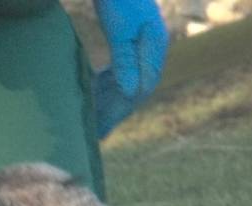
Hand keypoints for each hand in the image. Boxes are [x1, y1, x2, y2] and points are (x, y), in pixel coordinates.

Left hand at [93, 0, 168, 136]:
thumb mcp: (119, 27)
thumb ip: (125, 59)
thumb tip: (131, 93)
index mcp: (154, 47)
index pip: (140, 88)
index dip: (121, 110)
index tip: (103, 128)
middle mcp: (153, 47)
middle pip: (136, 87)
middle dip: (116, 110)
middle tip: (97, 133)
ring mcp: (144, 41)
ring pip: (129, 78)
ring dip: (112, 98)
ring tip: (97, 118)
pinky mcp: (132, 35)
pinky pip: (123, 67)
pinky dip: (110, 81)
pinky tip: (98, 91)